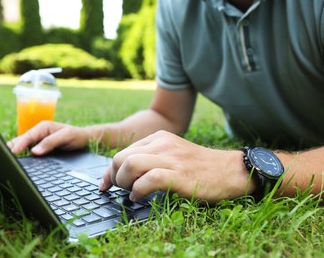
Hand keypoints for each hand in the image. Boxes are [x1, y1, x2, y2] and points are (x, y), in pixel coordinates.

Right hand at [7, 121, 89, 154]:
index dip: (18, 145)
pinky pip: (28, 151)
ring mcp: (39, 140)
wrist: (86, 139)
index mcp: (43, 127)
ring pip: (23, 146)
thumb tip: (34, 151)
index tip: (11, 153)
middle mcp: (39, 133)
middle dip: (11, 148)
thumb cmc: (77, 136)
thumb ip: (51, 142)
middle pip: (21, 140)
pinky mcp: (41, 147)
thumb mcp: (66, 137)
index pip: (27, 136)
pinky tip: (16, 162)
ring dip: (14, 152)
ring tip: (3, 161)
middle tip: (1, 158)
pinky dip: (21, 155)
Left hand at [99, 130, 254, 203]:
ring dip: (123, 182)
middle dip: (113, 177)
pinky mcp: (178, 174)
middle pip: (120, 157)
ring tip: (131, 192)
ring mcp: (170, 158)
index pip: (122, 151)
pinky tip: (140, 197)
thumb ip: (151, 158)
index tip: (105, 184)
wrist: (230, 170)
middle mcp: (162, 143)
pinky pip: (147, 180)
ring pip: (130, 164)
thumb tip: (124, 173)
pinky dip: (137, 191)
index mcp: (158, 138)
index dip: (108, 170)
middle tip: (121, 189)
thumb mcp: (173, 154)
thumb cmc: (200, 167)